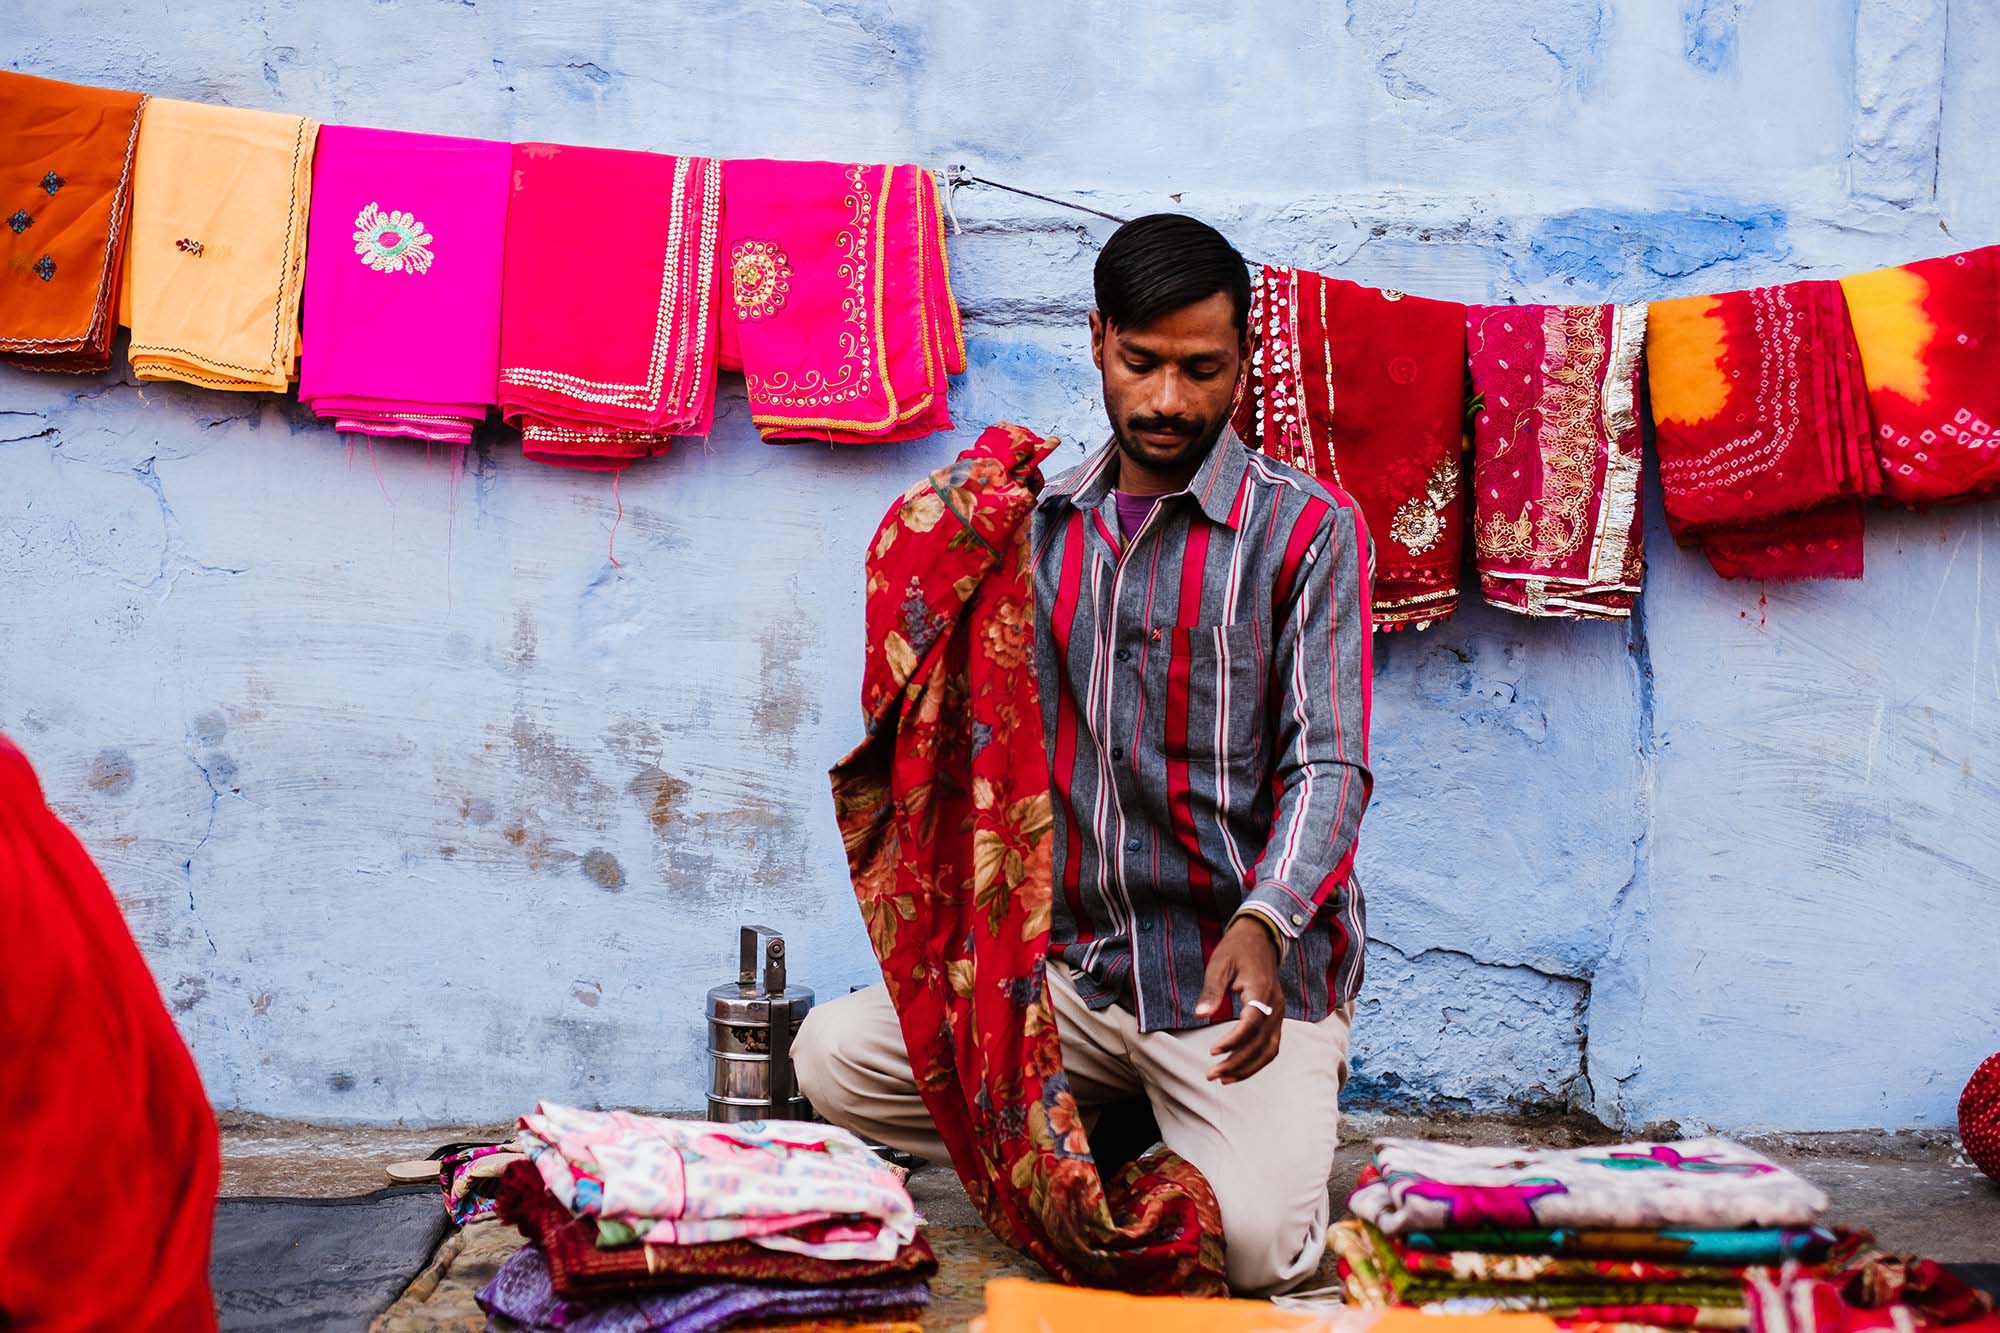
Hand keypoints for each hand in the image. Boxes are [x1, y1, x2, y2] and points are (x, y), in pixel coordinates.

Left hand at [1195, 916, 1283, 1083]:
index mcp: (1262, 991)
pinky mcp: (1277, 1017)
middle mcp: (1276, 1005)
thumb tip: (1201, 1014)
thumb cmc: (1236, 949)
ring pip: (1270, 1050)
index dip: (1233, 1041)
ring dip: (1248, 1068)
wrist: (1260, 937)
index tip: (1213, 1051)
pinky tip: (1238, 1069)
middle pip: (1261, 1044)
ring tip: (1223, 1079)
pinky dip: (1256, 1061)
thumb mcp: (1219, 964)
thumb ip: (1212, 990)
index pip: (1252, 1024)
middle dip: (1237, 1063)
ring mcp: (1280, 1013)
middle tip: (1211, 1075)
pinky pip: (1271, 1045)